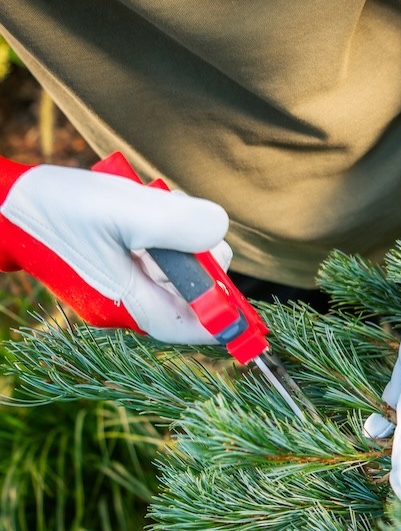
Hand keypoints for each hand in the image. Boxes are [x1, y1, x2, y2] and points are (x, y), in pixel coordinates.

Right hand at [0, 156, 229, 342]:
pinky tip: (139, 205)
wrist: (3, 204)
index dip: (225, 315)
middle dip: (197, 252)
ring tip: (147, 204)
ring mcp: (122, 284)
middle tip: (174, 216)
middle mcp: (128, 302)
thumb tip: (219, 231)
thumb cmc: (57, 210)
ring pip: (178, 264)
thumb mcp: (124, 211)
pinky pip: (157, 251)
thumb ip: (177, 224)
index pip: (194, 326)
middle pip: (192, 289)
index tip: (246, 305)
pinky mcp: (118, 264)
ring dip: (177, 232)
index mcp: (129, 305)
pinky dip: (159, 227)